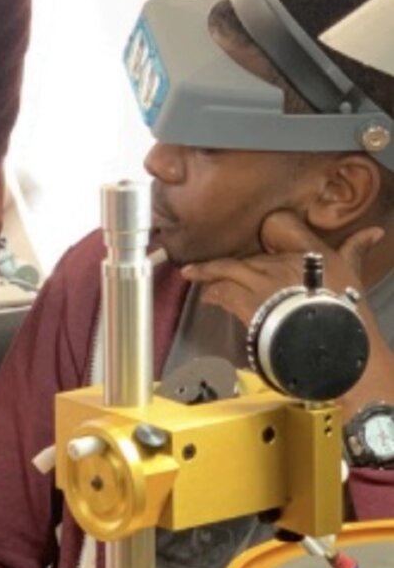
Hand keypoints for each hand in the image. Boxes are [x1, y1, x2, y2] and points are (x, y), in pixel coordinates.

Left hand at [181, 210, 391, 415]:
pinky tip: (207, 297)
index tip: (254, 239)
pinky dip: (212, 294)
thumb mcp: (352, 273)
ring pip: (226, 268)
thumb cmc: (345, 307)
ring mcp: (259, 280)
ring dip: (208, 272)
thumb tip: (373, 232)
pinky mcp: (246, 302)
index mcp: (305, 251)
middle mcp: (278, 262)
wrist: (331, 341)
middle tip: (210, 262)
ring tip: (192, 274)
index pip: (279, 226)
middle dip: (229, 261)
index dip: (265, 231)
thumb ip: (355, 248)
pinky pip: (221, 291)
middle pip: (246, 255)